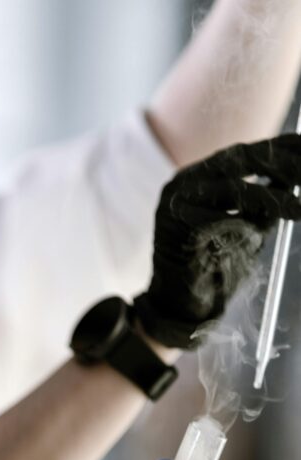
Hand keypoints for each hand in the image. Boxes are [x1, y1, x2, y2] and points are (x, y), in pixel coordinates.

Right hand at [134, 135, 300, 348]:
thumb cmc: (214, 271)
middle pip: (238, 160)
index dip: (281, 148)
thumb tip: (295, 180)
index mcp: (200, 177)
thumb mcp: (247, 230)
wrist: (179, 307)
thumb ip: (265, 206)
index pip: (245, 153)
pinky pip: (222, 220)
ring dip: (271, 199)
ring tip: (299, 210)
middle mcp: (185, 182)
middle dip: (280, 163)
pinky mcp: (176, 226)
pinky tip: (253, 240)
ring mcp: (177, 202)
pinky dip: (244, 228)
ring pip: (233, 189)